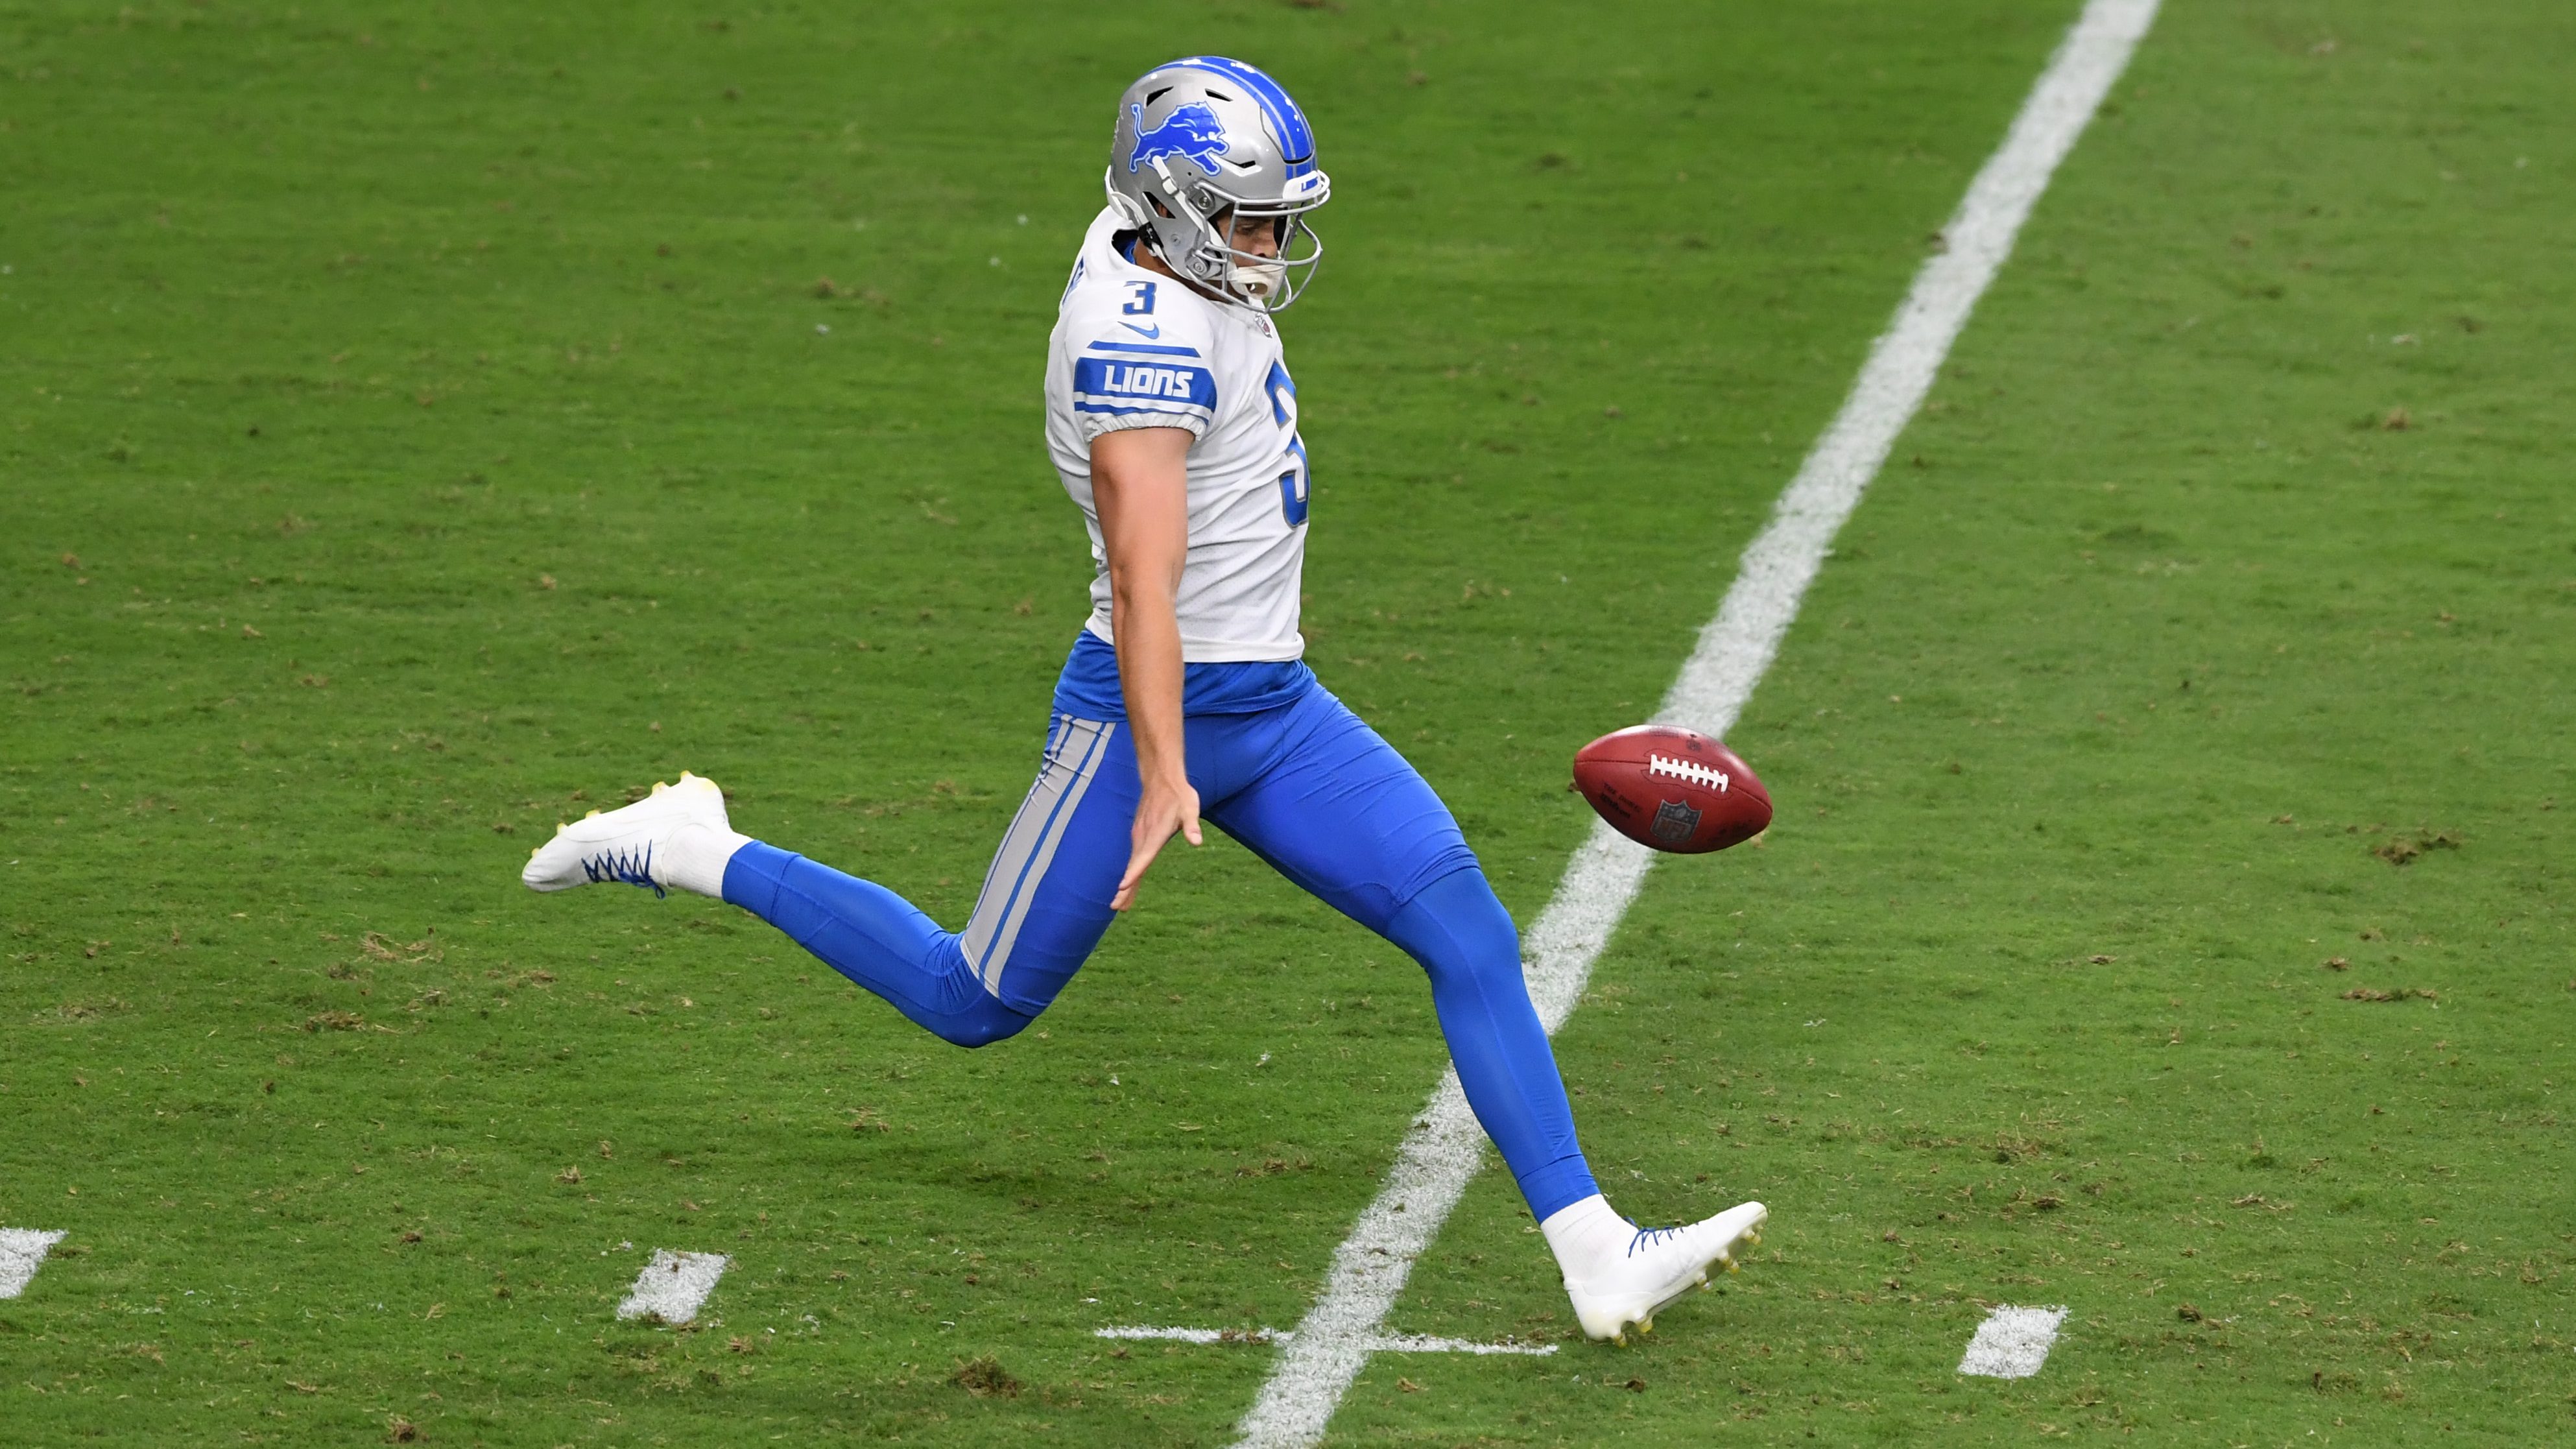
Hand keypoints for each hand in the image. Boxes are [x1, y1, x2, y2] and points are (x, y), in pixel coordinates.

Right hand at [1114, 772, 1201, 911]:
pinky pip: (1133, 858)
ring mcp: (1139, 836)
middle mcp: (1143, 837)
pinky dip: (1130, 872)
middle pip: (1133, 866)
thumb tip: (1197, 841)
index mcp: (1155, 834)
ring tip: (1120, 904)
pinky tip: (1129, 883)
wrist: (1161, 778)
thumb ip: (1191, 826)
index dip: (1134, 872)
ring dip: (1126, 884)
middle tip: (1117, 907)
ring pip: (1132, 864)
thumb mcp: (1190, 808)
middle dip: (1125, 888)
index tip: (1123, 886)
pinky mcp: (1139, 834)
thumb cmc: (1179, 795)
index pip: (1143, 857)